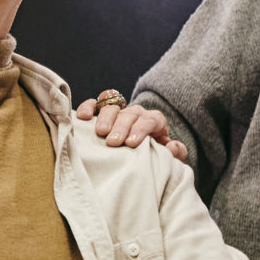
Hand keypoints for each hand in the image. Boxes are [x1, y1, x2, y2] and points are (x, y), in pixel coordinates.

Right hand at [71, 98, 187, 163]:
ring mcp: (119, 112)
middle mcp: (136, 114)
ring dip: (106, 119)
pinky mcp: (102, 113)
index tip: (132, 143)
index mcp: (154, 121)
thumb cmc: (153, 155)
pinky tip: (83, 117)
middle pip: (130, 114)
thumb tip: (173, 147)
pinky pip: (95, 104)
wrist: (141, 154)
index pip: (151, 119)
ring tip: (100, 133)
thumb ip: (176, 153)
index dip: (141, 129)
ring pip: (112, 107)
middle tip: (114, 142)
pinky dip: (89, 107)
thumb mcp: (168, 156)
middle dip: (121, 127)